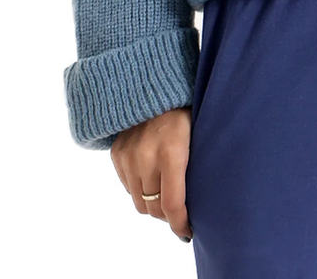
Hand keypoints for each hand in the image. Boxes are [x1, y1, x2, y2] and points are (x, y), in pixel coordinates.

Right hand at [111, 107, 192, 240]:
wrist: (157, 84)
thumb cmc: (188, 110)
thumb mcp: (200, 135)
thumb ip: (196, 167)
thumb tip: (200, 200)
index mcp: (172, 152)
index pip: (172, 204)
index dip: (180, 224)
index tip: (188, 231)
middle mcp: (146, 156)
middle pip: (154, 208)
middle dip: (168, 216)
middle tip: (180, 213)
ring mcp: (128, 155)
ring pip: (139, 201)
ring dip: (153, 204)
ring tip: (167, 196)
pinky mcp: (116, 153)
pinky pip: (128, 186)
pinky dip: (140, 189)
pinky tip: (153, 178)